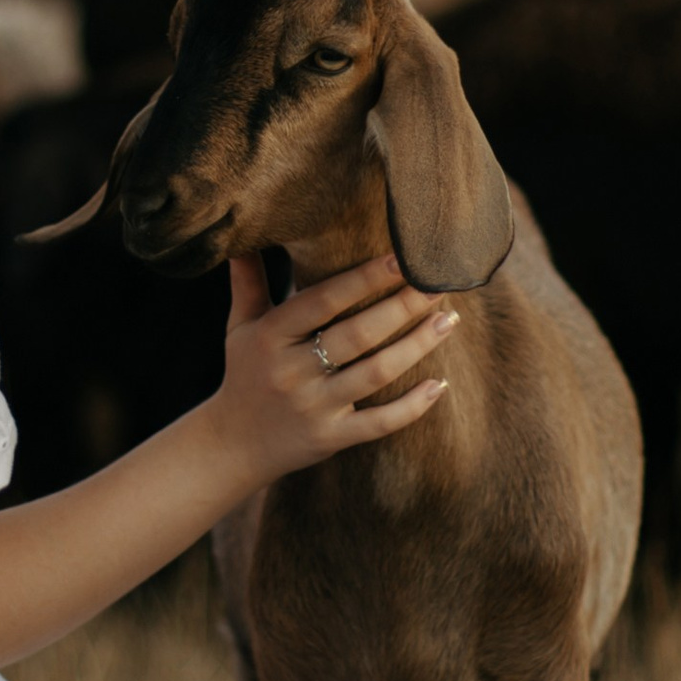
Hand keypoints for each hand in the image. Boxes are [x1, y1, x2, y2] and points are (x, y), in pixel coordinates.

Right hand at [207, 252, 454, 484]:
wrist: (231, 446)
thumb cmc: (244, 374)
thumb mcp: (241, 326)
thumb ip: (249, 281)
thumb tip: (245, 234)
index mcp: (271, 336)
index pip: (323, 301)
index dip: (364, 278)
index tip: (401, 257)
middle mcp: (292, 371)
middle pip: (358, 334)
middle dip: (403, 307)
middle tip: (439, 284)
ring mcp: (312, 407)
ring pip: (375, 374)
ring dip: (417, 346)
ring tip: (449, 320)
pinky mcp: (330, 438)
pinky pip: (378, 423)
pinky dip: (411, 407)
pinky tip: (439, 385)